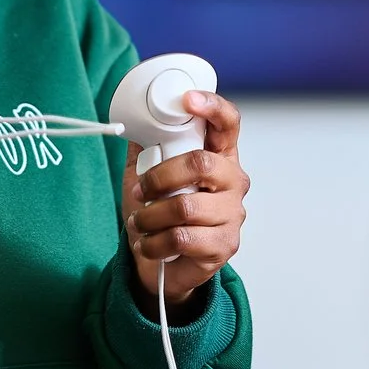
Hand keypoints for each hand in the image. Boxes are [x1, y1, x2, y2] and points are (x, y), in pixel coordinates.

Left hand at [122, 92, 247, 309]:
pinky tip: (149, 244)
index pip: (227, 123)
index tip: (187, 100)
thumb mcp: (147, 173)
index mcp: (219, 155)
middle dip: (159, 177)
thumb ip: (147, 145)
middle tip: (140, 189)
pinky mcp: (224, 245)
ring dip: (149, 216)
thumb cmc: (160, 214)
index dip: (211, 107)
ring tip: (139, 222)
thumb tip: (134, 116)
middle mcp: (233, 181)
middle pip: (201, 164)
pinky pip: (182, 238)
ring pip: (186, 207)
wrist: (163, 267)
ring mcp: (233, 214)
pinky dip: (154, 243)